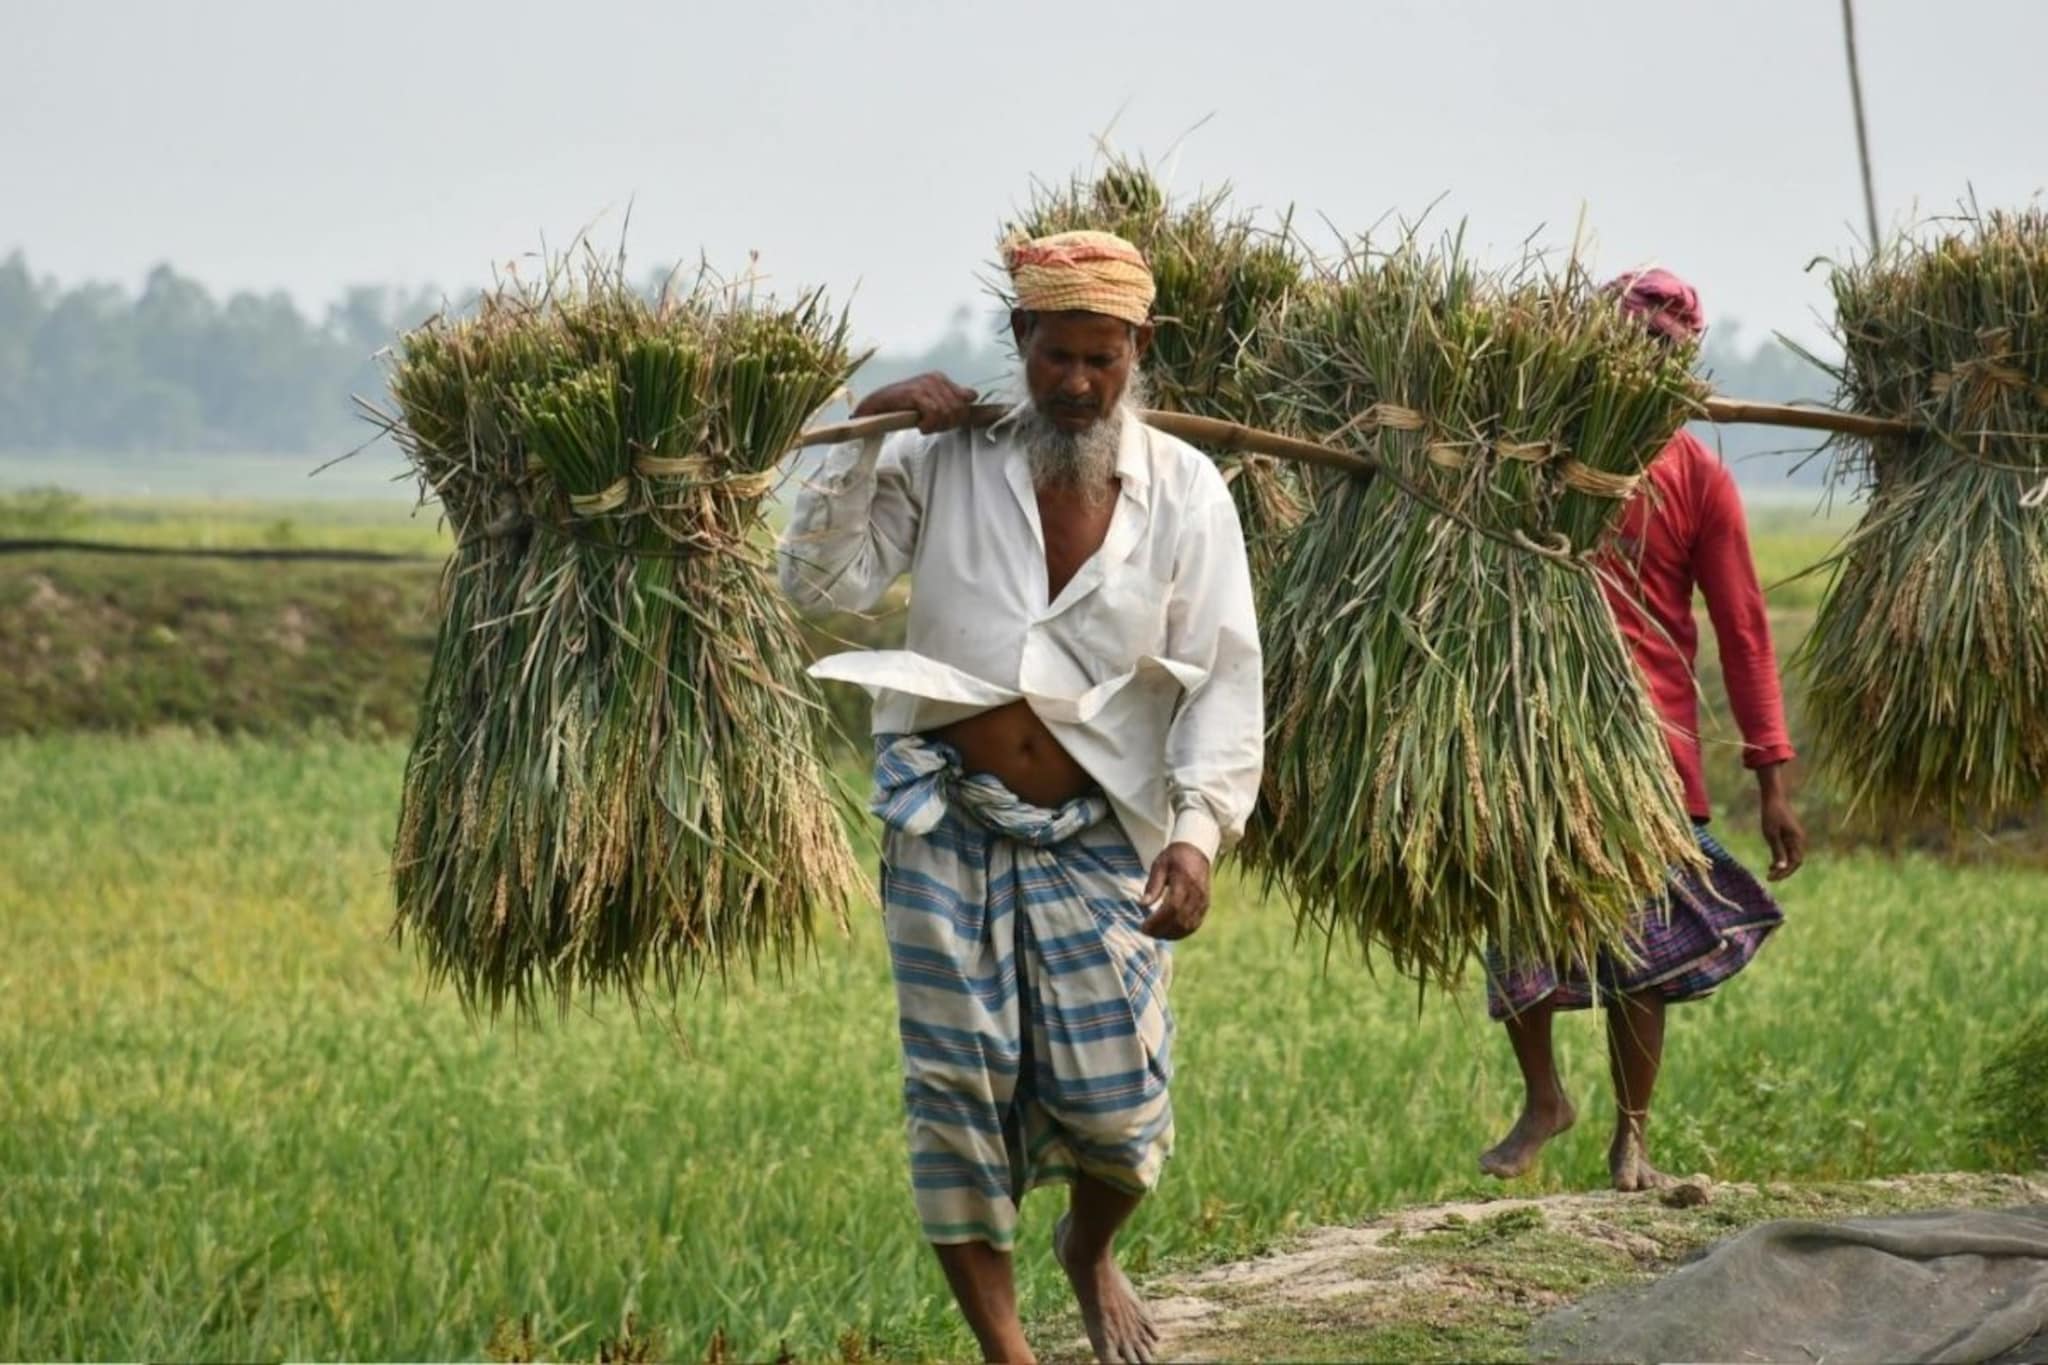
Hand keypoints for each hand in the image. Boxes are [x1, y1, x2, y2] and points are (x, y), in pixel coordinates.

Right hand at [851, 372, 977, 433]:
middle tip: (932, 427)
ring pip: (948, 412)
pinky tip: (919, 426)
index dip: (959, 417)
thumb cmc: (902, 407)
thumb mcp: (931, 402)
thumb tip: (973, 396)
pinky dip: (929, 424)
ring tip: (924, 426)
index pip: (968, 398)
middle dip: (948, 424)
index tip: (943, 423)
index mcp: (941, 379)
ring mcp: (925, 384)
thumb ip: (951, 399)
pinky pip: (934, 412)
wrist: (875, 406)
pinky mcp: (915, 392)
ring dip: (936, 426)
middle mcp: (935, 378)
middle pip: (959, 408)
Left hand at [1139, 843, 1211, 940]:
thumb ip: (1153, 886)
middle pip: (1180, 919)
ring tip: (1155, 934)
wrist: (1196, 851)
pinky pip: (1195, 924)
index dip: (1158, 920)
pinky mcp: (1205, 906)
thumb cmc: (1174, 857)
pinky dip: (1181, 932)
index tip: (1143, 926)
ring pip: (1188, 925)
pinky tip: (1168, 933)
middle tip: (1146, 932)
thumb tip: (1142, 904)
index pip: (1173, 907)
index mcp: (1185, 881)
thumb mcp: (1159, 865)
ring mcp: (1203, 901)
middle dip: (1162, 929)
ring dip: (1171, 934)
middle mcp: (1197, 894)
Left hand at [1756, 764, 1805, 880]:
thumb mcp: (1771, 834)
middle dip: (1784, 871)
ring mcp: (1795, 837)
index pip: (1795, 863)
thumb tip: (1781, 868)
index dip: (1784, 872)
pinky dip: (1781, 859)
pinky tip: (1772, 864)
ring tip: (1770, 873)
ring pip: (1792, 857)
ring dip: (1783, 866)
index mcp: (1797, 840)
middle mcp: (1799, 840)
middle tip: (1770, 878)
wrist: (1773, 798)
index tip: (1771, 877)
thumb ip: (1777, 851)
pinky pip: (1789, 851)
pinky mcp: (1790, 835)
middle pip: (1795, 862)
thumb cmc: (1771, 814)